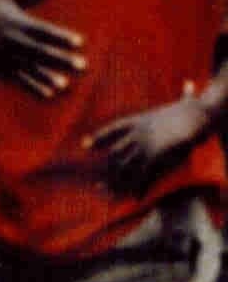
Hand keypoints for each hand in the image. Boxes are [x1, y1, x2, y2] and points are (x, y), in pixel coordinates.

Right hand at [0, 0, 88, 100]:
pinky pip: (18, 79)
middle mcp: (10, 41)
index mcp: (15, 22)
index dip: (60, 37)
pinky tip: (49, 94)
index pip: (41, 30)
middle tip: (82, 66)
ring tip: (65, 85)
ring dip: (47, 77)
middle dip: (60, 59)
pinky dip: (33, 87)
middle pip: (39, 51)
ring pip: (29, 68)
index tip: (79, 42)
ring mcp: (3, 56)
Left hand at [88, 98, 213, 195]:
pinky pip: (144, 175)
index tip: (85, 146)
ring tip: (107, 194)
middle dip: (105, 168)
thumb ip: (183, 95)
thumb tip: (189, 83)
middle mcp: (136, 135)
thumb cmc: (194, 110)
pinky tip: (135, 197)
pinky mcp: (156, 157)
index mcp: (139, 121)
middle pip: (115, 153)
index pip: (112, 130)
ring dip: (116, 182)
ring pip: (125, 167)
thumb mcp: (184, 102)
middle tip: (95, 182)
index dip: (99, 138)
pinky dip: (140, 187)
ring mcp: (144, 146)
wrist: (197, 116)